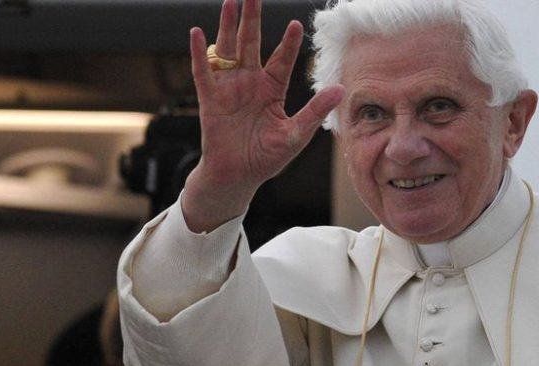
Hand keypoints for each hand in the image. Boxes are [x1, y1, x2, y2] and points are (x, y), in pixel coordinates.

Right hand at [183, 0, 343, 230]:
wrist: (239, 176)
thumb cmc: (267, 156)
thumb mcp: (296, 134)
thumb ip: (314, 110)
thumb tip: (340, 89)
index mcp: (272, 89)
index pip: (282, 59)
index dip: (288, 43)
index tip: (296, 24)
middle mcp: (250, 82)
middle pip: (251, 44)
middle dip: (252, 19)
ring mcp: (229, 88)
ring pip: (227, 50)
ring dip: (228, 26)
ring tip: (231, 2)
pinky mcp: (210, 99)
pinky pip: (203, 72)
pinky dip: (200, 53)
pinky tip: (198, 33)